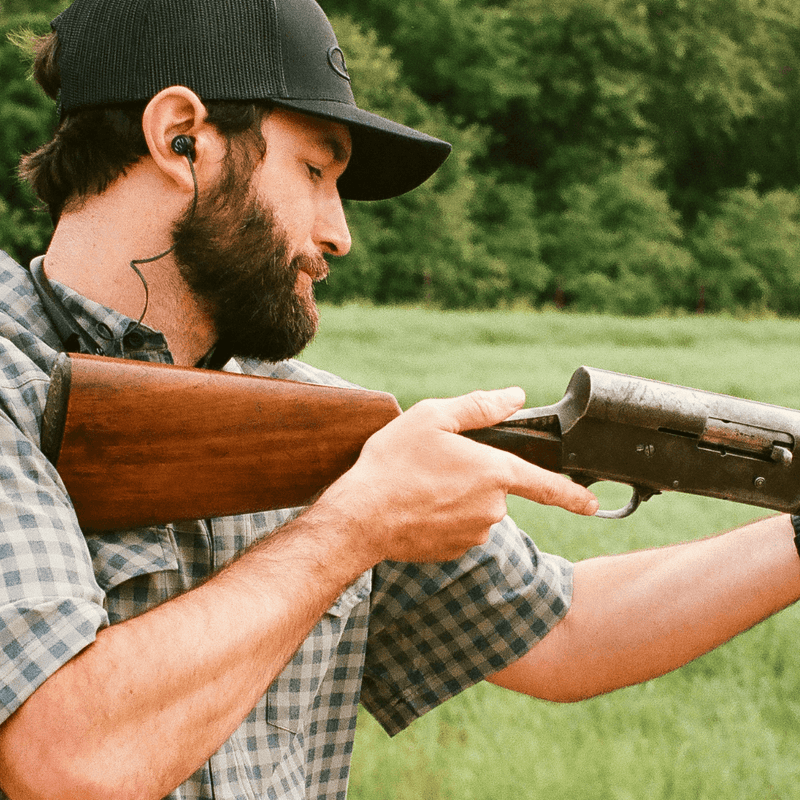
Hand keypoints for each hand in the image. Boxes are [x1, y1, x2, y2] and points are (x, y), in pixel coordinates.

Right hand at [323, 387, 597, 564]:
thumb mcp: (433, 417)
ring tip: (418, 486)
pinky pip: (459, 528)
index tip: (593, 504)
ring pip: (475, 508)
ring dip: (455, 497)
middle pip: (495, 488)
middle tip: (433, 466)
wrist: (361, 517)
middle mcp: (492, 507)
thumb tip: (515, 396)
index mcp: (495, 471)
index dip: (573, 494)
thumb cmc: (394, 463)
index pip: (547, 485)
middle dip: (472, 476)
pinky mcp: (454, 551)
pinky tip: (416, 506)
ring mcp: (474, 533)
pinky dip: (442, 516)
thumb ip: (481, 406)